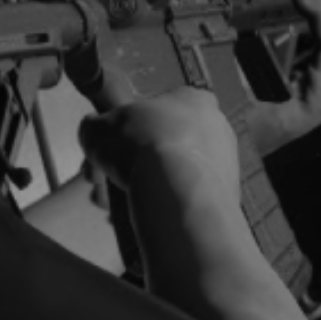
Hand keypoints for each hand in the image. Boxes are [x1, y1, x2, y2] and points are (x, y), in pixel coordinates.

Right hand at [77, 86, 239, 202]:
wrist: (178, 192)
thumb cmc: (140, 145)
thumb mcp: (98, 128)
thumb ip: (95, 126)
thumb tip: (94, 131)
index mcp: (193, 99)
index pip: (159, 110)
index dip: (128, 131)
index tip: (110, 150)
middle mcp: (216, 128)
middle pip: (162, 146)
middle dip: (129, 166)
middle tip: (103, 183)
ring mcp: (225, 165)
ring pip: (172, 177)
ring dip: (140, 190)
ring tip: (113, 208)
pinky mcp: (226, 199)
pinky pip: (184, 201)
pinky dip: (160, 209)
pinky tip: (137, 219)